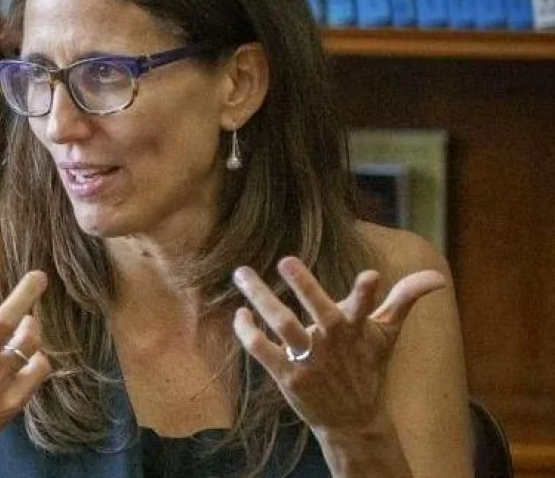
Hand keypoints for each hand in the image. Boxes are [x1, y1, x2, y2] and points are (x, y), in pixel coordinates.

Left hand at [230, 256, 444, 432]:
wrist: (353, 420)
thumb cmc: (367, 368)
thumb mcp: (387, 334)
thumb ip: (405, 299)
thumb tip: (438, 277)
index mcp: (357, 328)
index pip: (367, 307)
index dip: (368, 293)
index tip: (371, 276)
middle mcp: (334, 342)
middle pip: (319, 311)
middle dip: (306, 286)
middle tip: (286, 260)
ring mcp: (310, 359)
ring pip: (283, 325)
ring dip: (261, 299)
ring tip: (242, 273)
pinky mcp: (288, 375)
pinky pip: (262, 349)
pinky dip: (248, 331)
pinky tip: (240, 313)